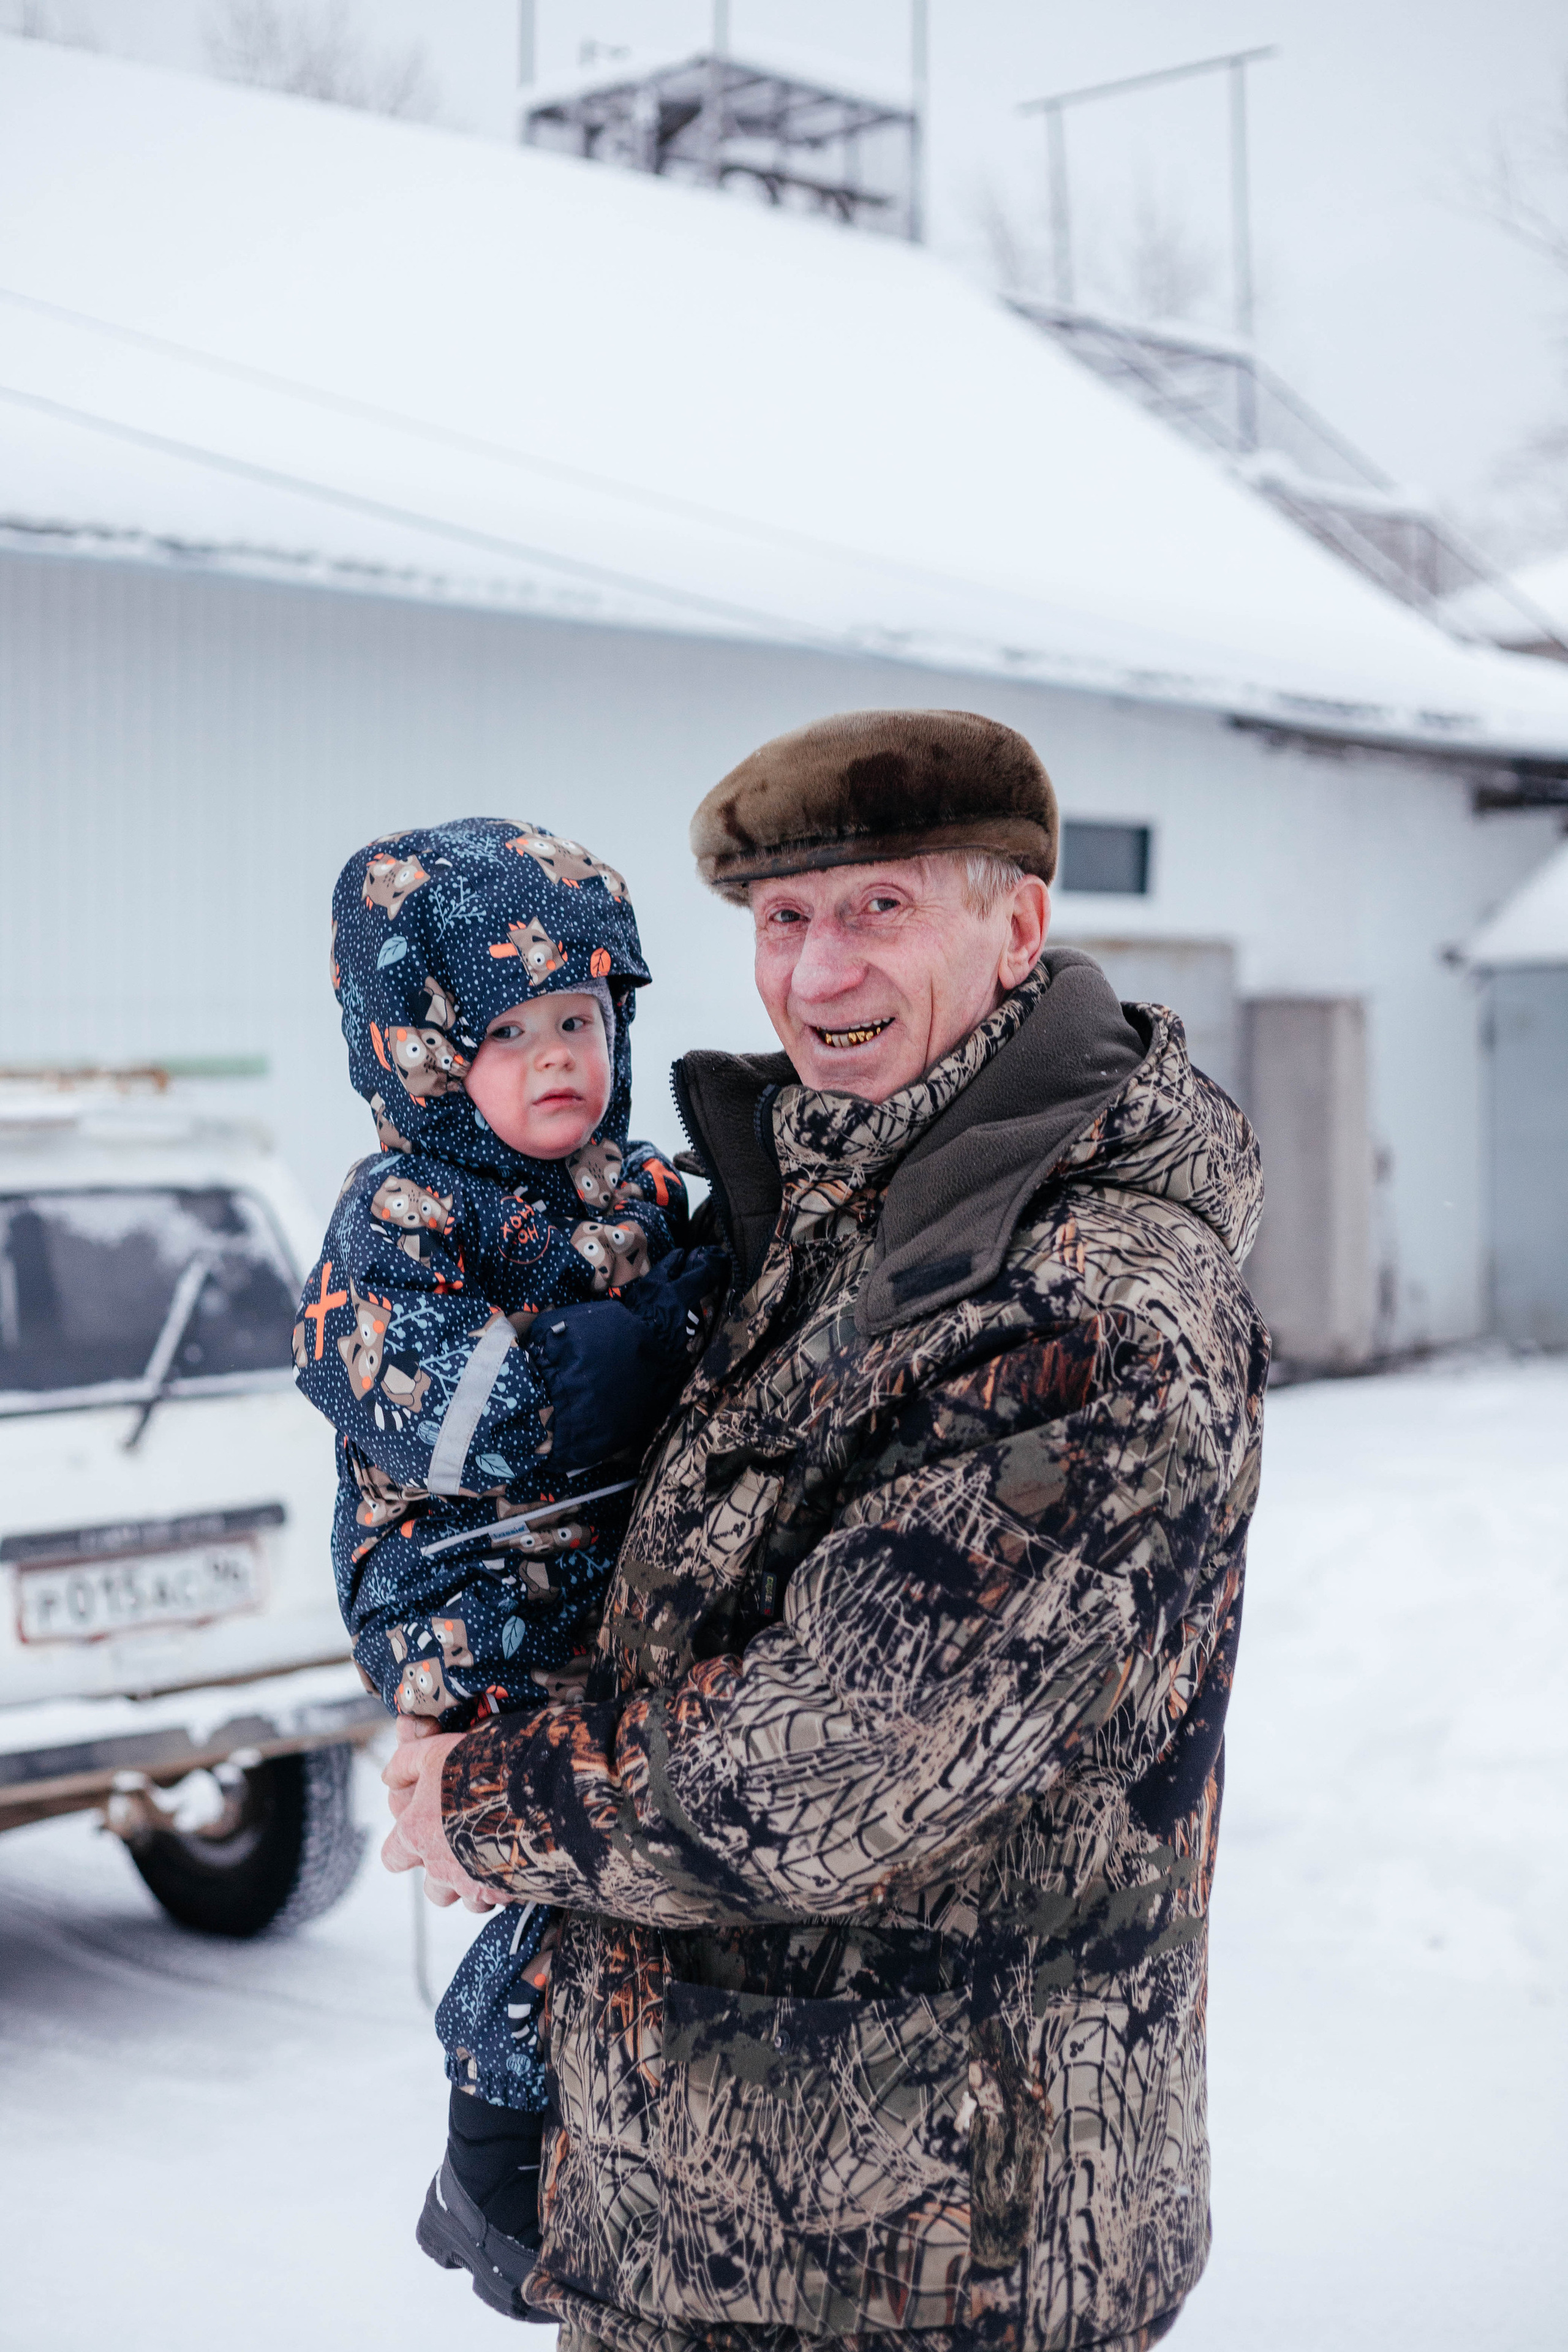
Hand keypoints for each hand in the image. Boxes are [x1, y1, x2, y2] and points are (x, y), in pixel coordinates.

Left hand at [381, 1731, 504, 1911]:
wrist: (530, 1788)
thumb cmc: (479, 1768)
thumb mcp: (433, 1752)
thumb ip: (404, 1764)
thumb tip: (388, 1778)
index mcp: (416, 1834)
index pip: (393, 1857)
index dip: (404, 1849)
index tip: (422, 1834)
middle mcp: (440, 1865)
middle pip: (433, 1890)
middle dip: (445, 1876)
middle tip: (464, 1849)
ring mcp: (473, 1882)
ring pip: (468, 1900)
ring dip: (476, 1885)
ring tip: (494, 1858)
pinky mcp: (504, 1890)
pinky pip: (500, 1900)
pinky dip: (505, 1887)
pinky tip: (517, 1861)